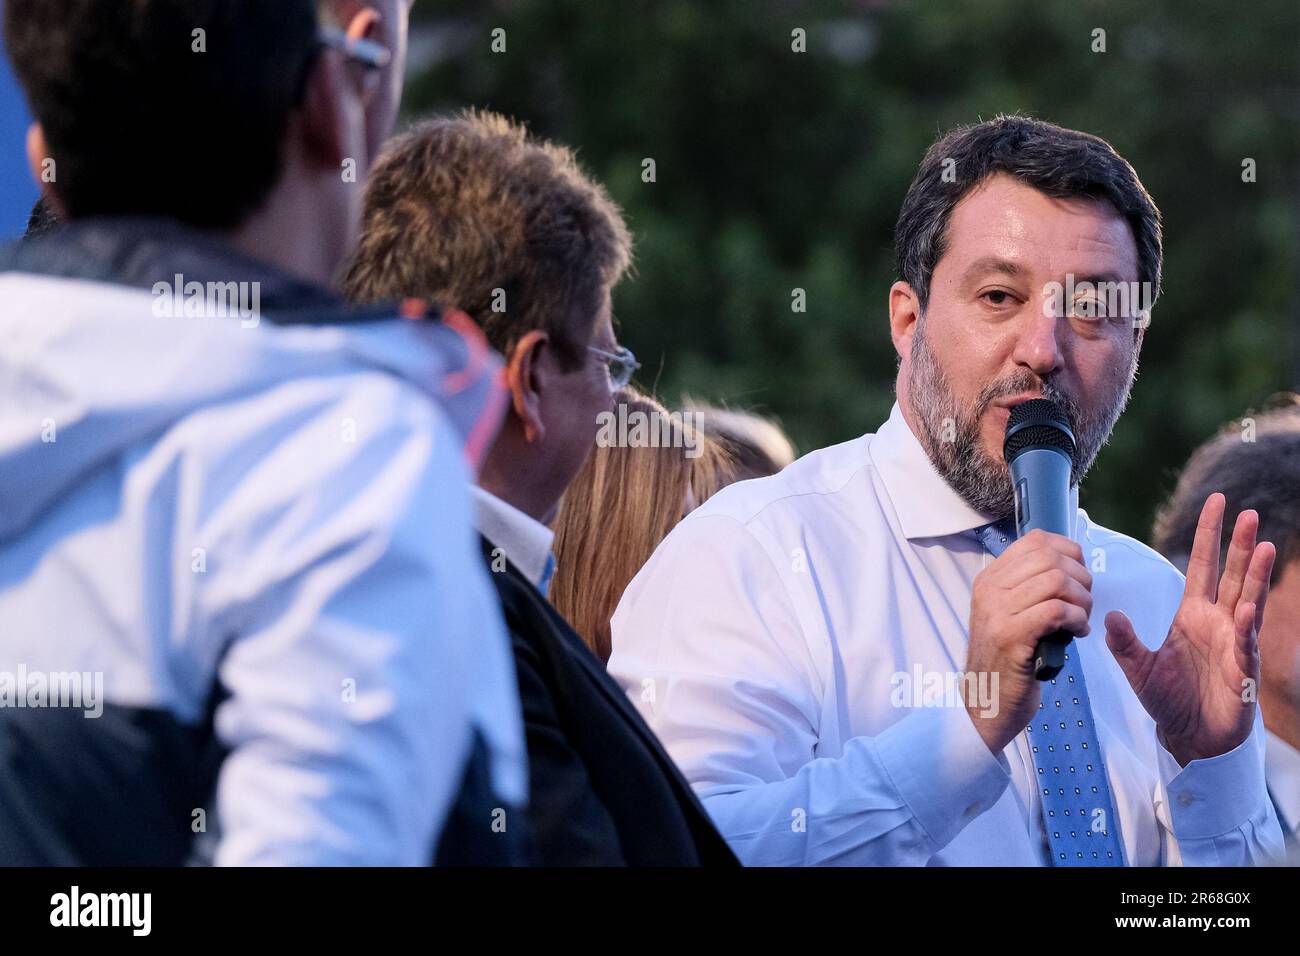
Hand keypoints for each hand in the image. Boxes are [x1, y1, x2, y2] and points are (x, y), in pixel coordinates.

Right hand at [965, 529, 1092, 754]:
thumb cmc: (1008, 659)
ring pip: (1057, 582)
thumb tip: (1069, 564)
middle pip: (1051, 558)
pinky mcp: (1011, 637)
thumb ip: (1029, 588)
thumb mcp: (1010, 614)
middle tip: (1084, 605)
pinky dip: (1077, 620)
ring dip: (1082, 601)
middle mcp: (990, 589)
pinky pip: (1057, 611)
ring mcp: (997, 612)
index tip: (1078, 579)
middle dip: (1081, 579)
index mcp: (990, 578)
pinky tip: (1077, 634)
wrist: (985, 703)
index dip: (1069, 553)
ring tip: (1082, 621)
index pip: (1037, 541)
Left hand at [1104, 493, 1274, 766]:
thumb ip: (1124, 643)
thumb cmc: (1170, 700)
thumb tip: (1107, 617)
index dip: (1208, 535)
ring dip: (1255, 574)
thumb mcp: (1138, 669)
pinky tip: (1246, 608)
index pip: (1202, 565)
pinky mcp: (1242, 669)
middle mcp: (1218, 621)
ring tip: (1262, 545)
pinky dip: (1245, 626)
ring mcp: (1235, 642)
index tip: (1216, 502)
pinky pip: (1244, 643)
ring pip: (1248, 599)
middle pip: (1230, 574)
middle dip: (1238, 544)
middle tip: (1246, 512)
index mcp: (1192, 614)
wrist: (1191, 736)